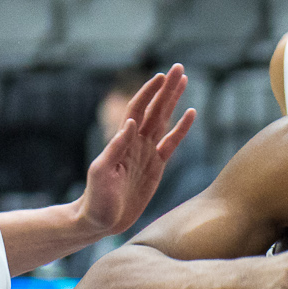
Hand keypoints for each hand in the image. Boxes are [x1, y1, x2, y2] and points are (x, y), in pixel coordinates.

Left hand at [77, 66, 197, 237]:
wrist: (101, 220)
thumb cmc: (96, 198)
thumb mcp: (102, 173)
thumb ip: (115, 148)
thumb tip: (131, 123)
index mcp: (122, 141)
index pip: (138, 110)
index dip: (149, 93)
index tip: (162, 76)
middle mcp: (136, 142)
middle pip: (155, 109)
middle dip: (166, 89)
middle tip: (180, 69)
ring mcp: (147, 153)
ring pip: (164, 121)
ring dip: (174, 101)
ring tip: (185, 81)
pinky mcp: (157, 167)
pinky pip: (172, 143)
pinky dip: (181, 128)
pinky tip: (191, 113)